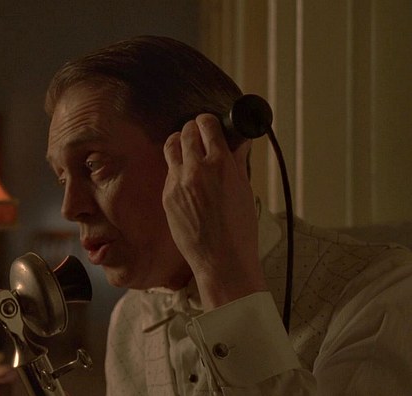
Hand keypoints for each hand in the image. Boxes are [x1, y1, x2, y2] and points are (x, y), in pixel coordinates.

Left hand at [162, 114, 266, 309]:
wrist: (221, 259)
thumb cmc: (239, 228)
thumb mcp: (244, 189)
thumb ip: (237, 160)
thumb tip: (239, 141)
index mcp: (221, 163)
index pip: (207, 124)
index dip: (207, 121)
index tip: (209, 123)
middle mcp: (196, 169)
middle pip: (186, 131)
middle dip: (193, 129)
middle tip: (199, 135)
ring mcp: (178, 182)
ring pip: (171, 146)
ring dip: (179, 143)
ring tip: (187, 149)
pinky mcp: (167, 196)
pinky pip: (169, 172)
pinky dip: (177, 169)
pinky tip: (187, 179)